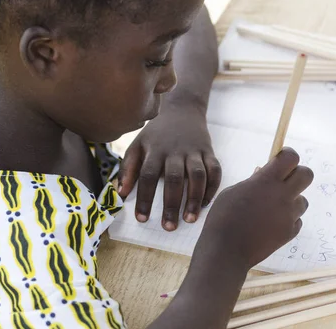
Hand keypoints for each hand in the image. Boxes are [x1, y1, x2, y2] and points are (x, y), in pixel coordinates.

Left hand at [118, 106, 221, 230]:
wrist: (183, 109)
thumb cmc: (156, 133)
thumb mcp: (137, 145)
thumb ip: (128, 169)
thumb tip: (120, 194)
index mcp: (155, 149)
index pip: (148, 175)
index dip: (145, 197)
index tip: (142, 219)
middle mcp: (175, 150)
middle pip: (174, 179)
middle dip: (172, 204)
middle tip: (169, 227)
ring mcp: (194, 150)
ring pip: (198, 175)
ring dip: (194, 198)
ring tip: (190, 219)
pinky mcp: (209, 151)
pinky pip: (215, 171)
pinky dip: (212, 188)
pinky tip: (205, 204)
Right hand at [195, 148, 312, 268]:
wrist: (227, 250)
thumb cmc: (223, 217)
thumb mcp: (233, 191)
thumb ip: (253, 181)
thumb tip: (263, 173)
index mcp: (267, 181)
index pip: (291, 157)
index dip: (288, 154)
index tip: (280, 158)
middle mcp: (283, 196)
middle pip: (307, 175)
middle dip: (297, 174)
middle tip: (283, 180)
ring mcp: (289, 215)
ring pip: (303, 201)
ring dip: (291, 200)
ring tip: (272, 208)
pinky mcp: (290, 232)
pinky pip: (297, 220)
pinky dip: (288, 220)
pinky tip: (271, 223)